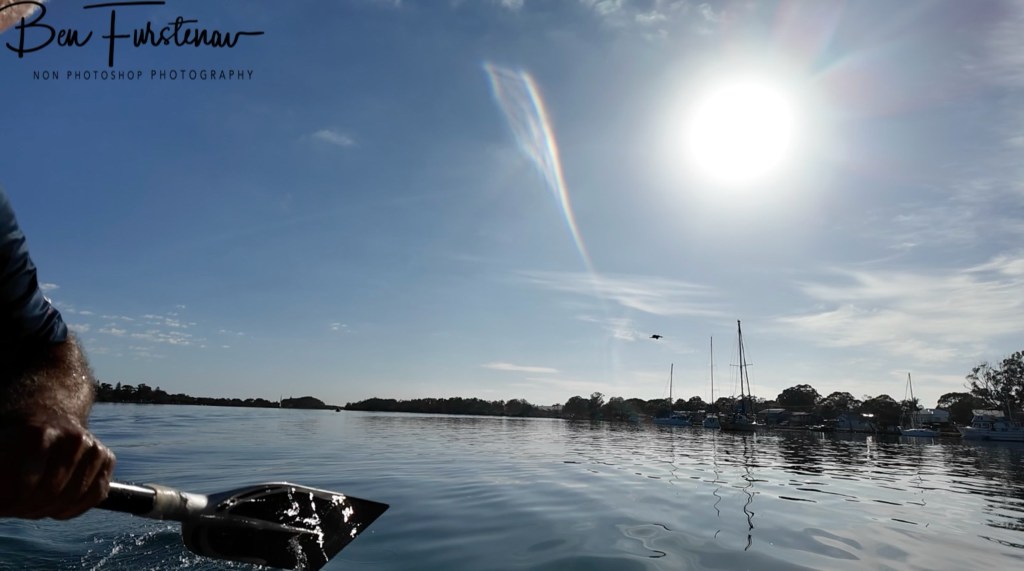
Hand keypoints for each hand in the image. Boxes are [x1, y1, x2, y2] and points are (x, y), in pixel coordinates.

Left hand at [0, 415, 115, 518]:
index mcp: (42, 434)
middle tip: (17, 511)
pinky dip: (74, 508)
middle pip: (52, 492)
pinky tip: (57, 509)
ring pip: (74, 496)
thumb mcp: (3, 452)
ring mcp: (94, 448)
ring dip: (51, 510)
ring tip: (34, 509)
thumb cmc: (20, 443)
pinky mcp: (107, 459)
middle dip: (30, 508)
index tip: (4, 507)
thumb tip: (3, 504)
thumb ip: (2, 477)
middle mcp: (73, 438)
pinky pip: (95, 495)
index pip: (28, 485)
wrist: (50, 419)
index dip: (13, 503)